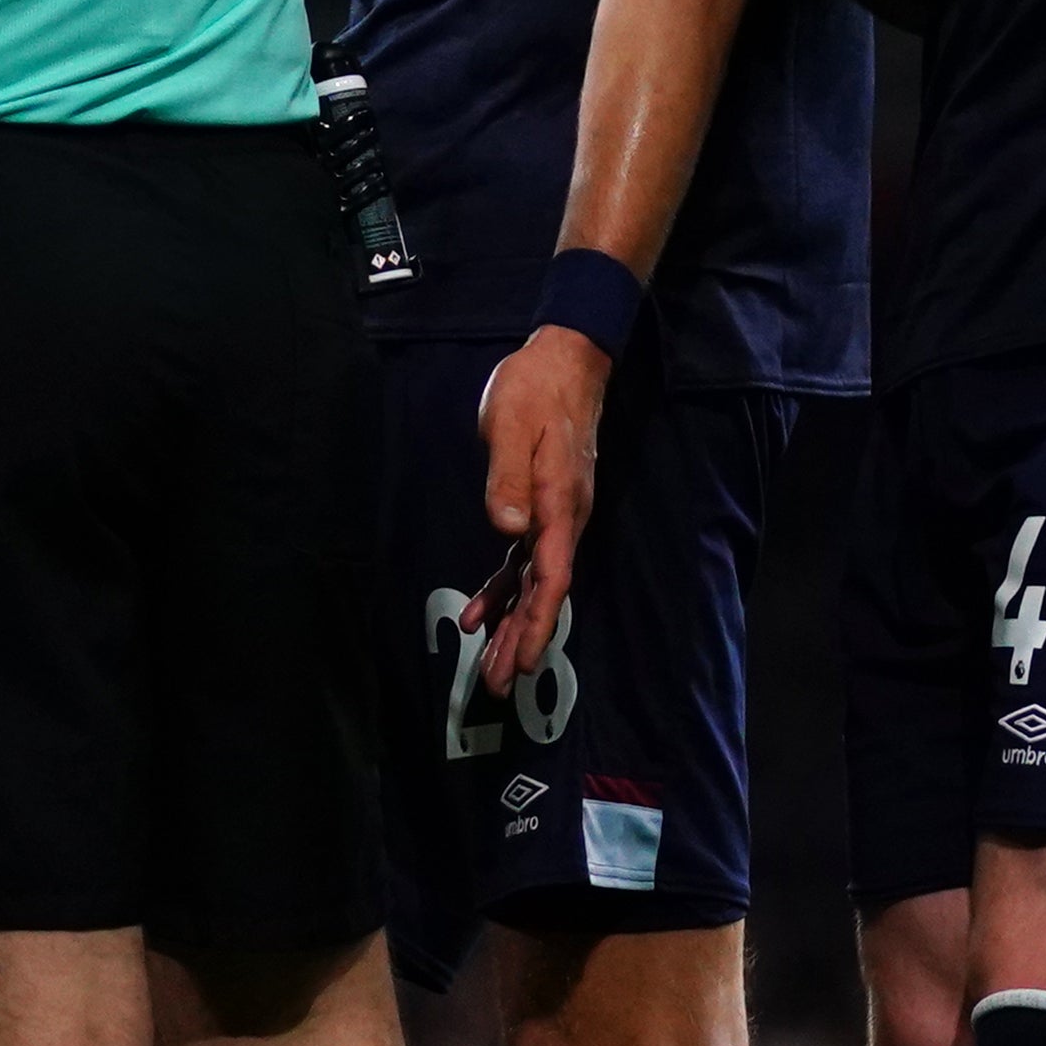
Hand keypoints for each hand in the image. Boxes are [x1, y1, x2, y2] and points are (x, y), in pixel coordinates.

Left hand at [476, 323, 610, 688]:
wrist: (565, 361)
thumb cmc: (536, 390)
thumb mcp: (512, 425)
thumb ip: (508, 477)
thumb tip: (509, 529)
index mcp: (560, 505)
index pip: (553, 576)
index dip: (538, 621)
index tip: (526, 660)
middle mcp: (563, 519)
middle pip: (544, 593)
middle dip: (522, 640)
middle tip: (500, 684)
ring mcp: (554, 517)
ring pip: (534, 585)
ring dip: (512, 626)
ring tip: (492, 668)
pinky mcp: (540, 508)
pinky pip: (524, 563)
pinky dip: (503, 592)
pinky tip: (480, 616)